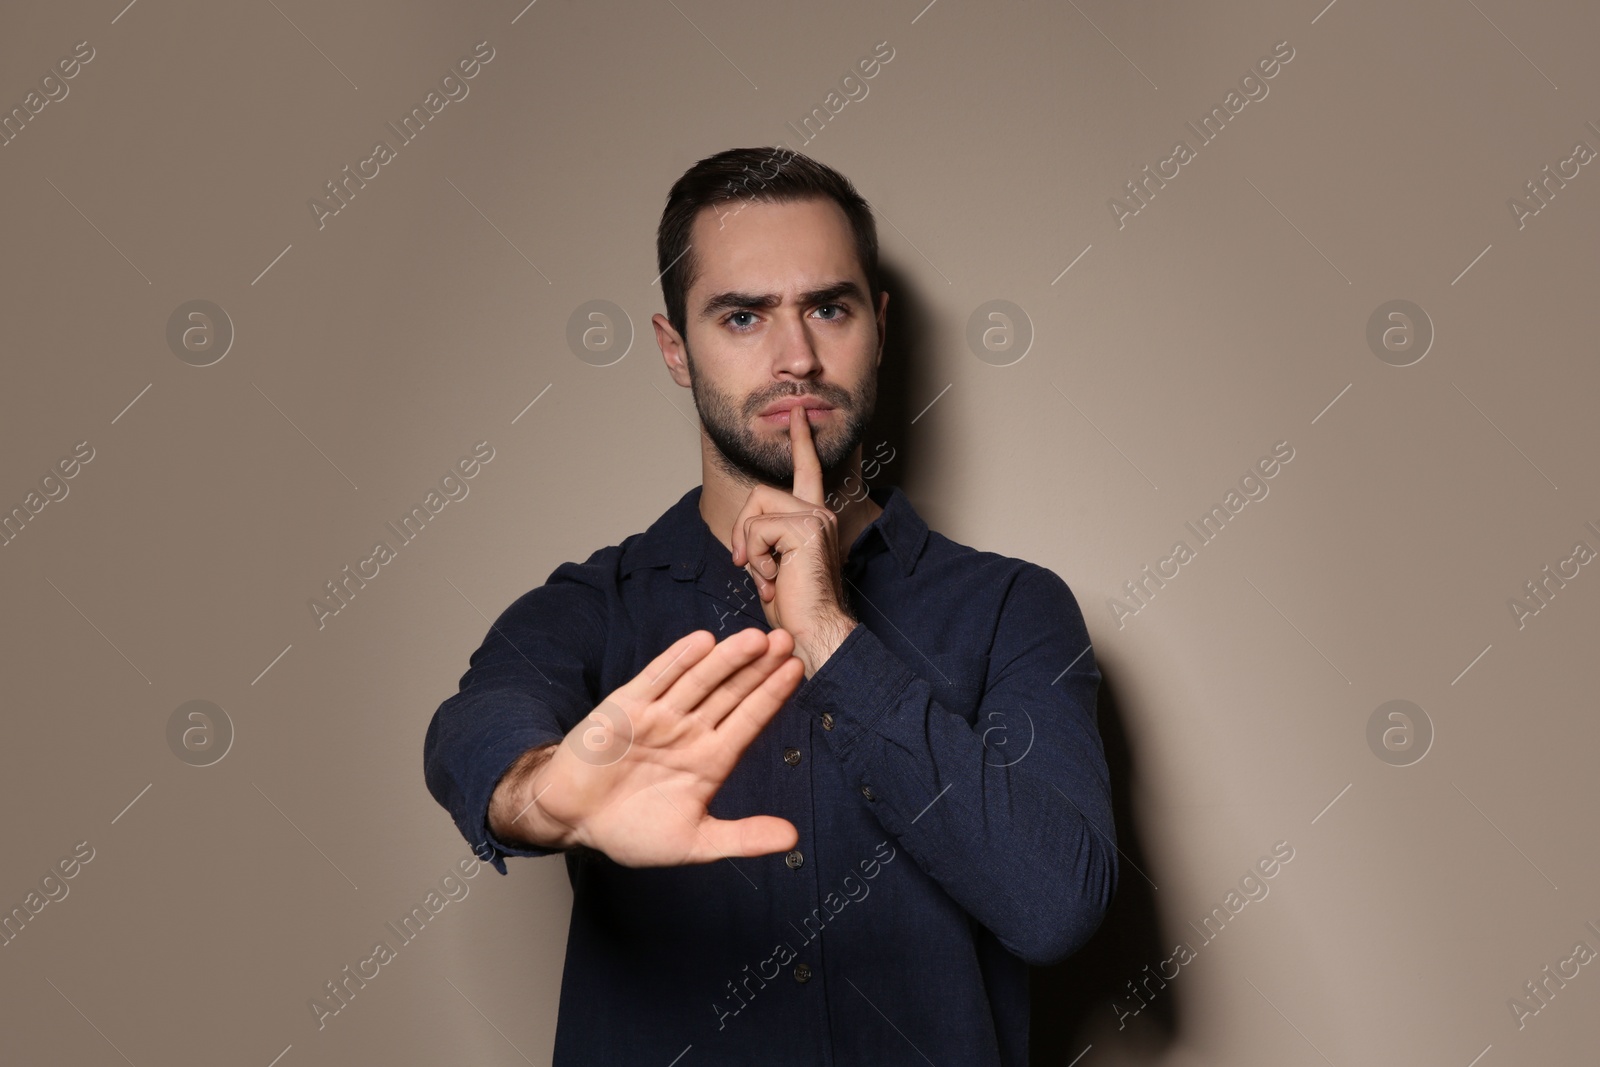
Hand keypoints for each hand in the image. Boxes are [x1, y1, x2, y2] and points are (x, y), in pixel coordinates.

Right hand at [490, 627, 804, 866]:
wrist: (573, 821)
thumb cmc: (632, 831)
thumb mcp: (694, 842)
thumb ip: (742, 837)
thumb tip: (793, 839)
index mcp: (711, 760)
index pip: (749, 721)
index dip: (771, 696)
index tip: (796, 670)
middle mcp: (689, 731)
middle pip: (730, 693)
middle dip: (758, 668)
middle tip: (787, 641)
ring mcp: (659, 716)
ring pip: (699, 681)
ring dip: (725, 659)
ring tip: (754, 639)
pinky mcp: (626, 708)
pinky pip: (656, 679)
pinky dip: (677, 661)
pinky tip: (701, 643)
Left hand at [729, 399, 857, 675]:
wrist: (813, 633)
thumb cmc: (795, 609)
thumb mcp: (773, 565)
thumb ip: (765, 539)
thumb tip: (746, 533)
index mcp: (815, 519)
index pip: (807, 471)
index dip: (801, 442)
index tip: (799, 414)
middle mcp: (820, 512)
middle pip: (759, 493)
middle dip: (742, 531)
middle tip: (749, 566)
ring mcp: (816, 517)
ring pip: (755, 510)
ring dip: (748, 548)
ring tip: (768, 577)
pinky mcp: (806, 527)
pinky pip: (756, 530)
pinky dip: (754, 558)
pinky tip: (775, 579)